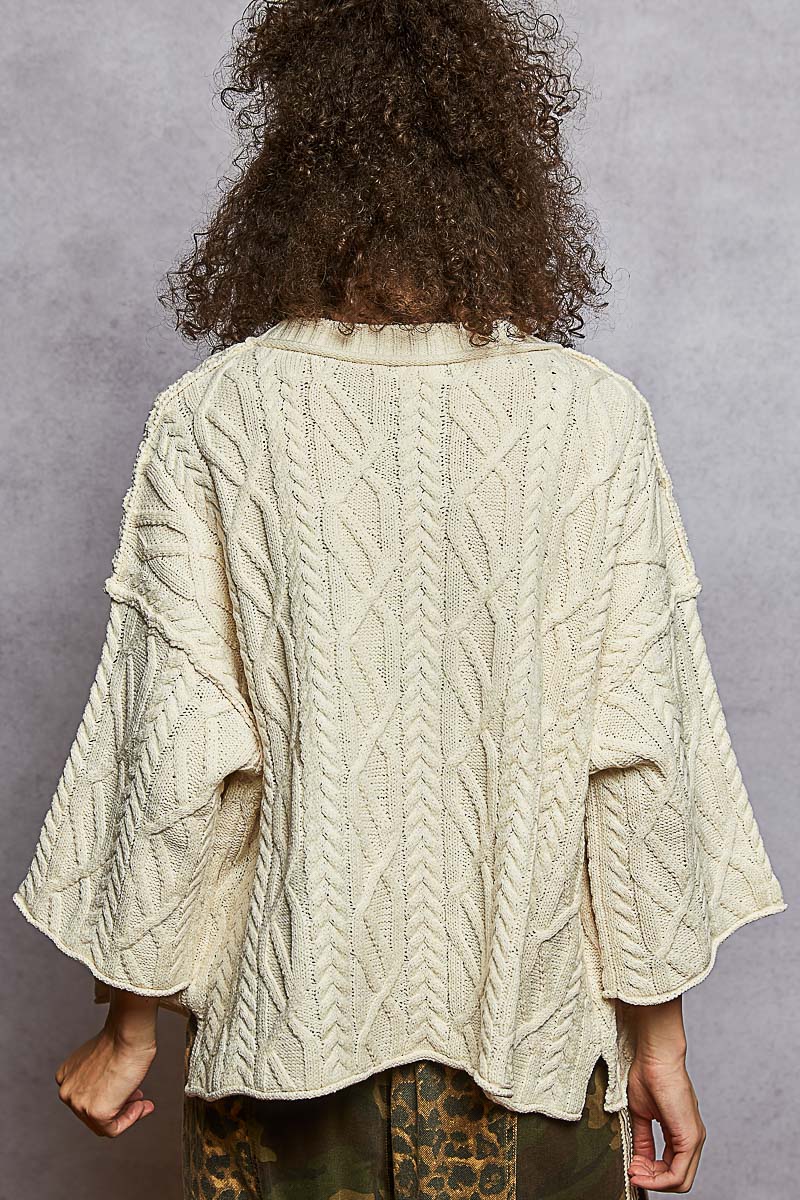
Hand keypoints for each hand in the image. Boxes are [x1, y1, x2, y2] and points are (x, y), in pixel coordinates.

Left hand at [54, 988, 157, 1137]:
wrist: (128, 1033)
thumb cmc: (123, 1038)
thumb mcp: (102, 1060)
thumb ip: (100, 1077)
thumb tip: (114, 1092)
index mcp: (66, 1075)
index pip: (86, 1099)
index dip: (110, 1097)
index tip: (127, 1094)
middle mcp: (67, 1090)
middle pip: (92, 1113)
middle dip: (118, 1106)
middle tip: (138, 1098)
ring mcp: (78, 1103)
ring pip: (102, 1124)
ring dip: (126, 1114)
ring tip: (142, 1103)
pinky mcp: (95, 1112)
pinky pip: (114, 1128)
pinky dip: (130, 1119)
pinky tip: (140, 1106)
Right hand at [620, 997, 705, 1192]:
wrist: (656, 1055)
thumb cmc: (648, 1074)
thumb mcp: (642, 1113)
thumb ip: (643, 1139)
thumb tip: (638, 1161)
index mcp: (682, 1132)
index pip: (671, 1168)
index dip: (650, 1174)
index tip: (631, 1167)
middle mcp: (693, 1138)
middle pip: (678, 1179)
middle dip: (653, 1181)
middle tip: (632, 1172)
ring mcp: (694, 1139)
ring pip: (681, 1181)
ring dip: (654, 1181)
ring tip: (634, 1171)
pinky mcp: (690, 1137)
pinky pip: (679, 1173)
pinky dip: (658, 1179)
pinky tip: (641, 1172)